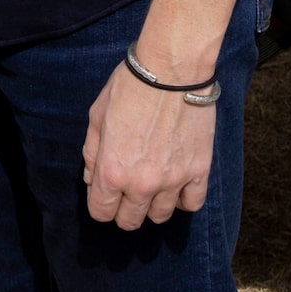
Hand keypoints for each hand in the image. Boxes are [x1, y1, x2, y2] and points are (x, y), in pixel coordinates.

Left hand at [82, 57, 215, 228]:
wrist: (171, 70)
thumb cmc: (129, 88)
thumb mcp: (96, 117)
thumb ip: (92, 154)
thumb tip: (91, 180)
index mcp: (112, 170)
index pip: (101, 212)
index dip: (100, 206)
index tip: (105, 196)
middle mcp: (142, 183)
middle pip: (130, 220)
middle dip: (124, 210)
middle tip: (127, 193)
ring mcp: (173, 180)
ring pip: (161, 216)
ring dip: (152, 206)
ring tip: (152, 186)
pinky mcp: (199, 171)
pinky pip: (192, 204)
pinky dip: (183, 200)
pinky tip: (176, 186)